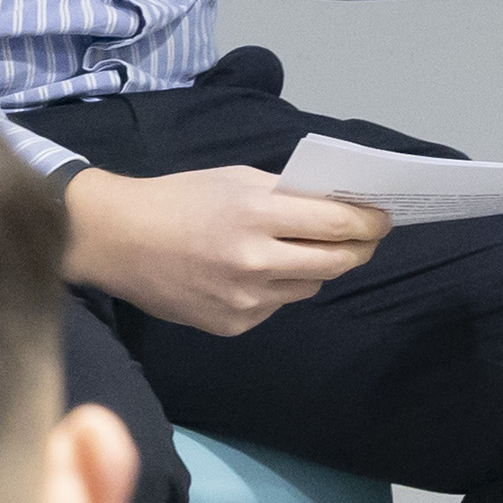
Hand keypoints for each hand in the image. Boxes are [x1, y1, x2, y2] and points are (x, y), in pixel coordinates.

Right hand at [63, 163, 389, 337]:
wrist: (118, 241)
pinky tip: (250, 272)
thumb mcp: (234, 178)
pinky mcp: (234, 324)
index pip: (337, 223)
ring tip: (296, 250)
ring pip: (310, 286)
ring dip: (314, 268)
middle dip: (358, 248)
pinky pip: (276, 305)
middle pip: (336, 262)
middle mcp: (255, 261)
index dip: (370, 222)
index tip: (383, 218)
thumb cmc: (179, 199)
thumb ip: (285, 193)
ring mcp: (245, 299)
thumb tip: (337, 204)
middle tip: (364, 238)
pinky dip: (276, 287)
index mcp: (255, 214)